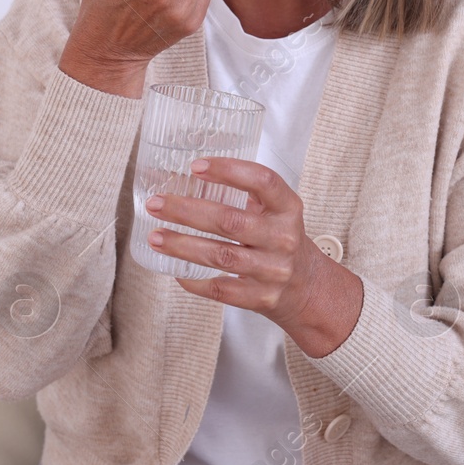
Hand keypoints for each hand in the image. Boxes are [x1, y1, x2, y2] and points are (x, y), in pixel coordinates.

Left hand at [143, 157, 362, 356]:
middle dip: (187, 211)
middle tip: (156, 203)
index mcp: (287, 208)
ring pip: (221, 256)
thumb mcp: (275, 211)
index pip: (263, 181)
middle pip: (230, 221)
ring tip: (155, 237)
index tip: (195, 166)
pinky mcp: (262, 298)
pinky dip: (195, 281)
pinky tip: (175, 271)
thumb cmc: (280, 240)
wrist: (308, 288)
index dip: (229, 171)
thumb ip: (242, 193)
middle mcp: (282, 238)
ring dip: (182, 245)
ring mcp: (273, 270)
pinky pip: (221, 289)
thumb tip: (181, 177)